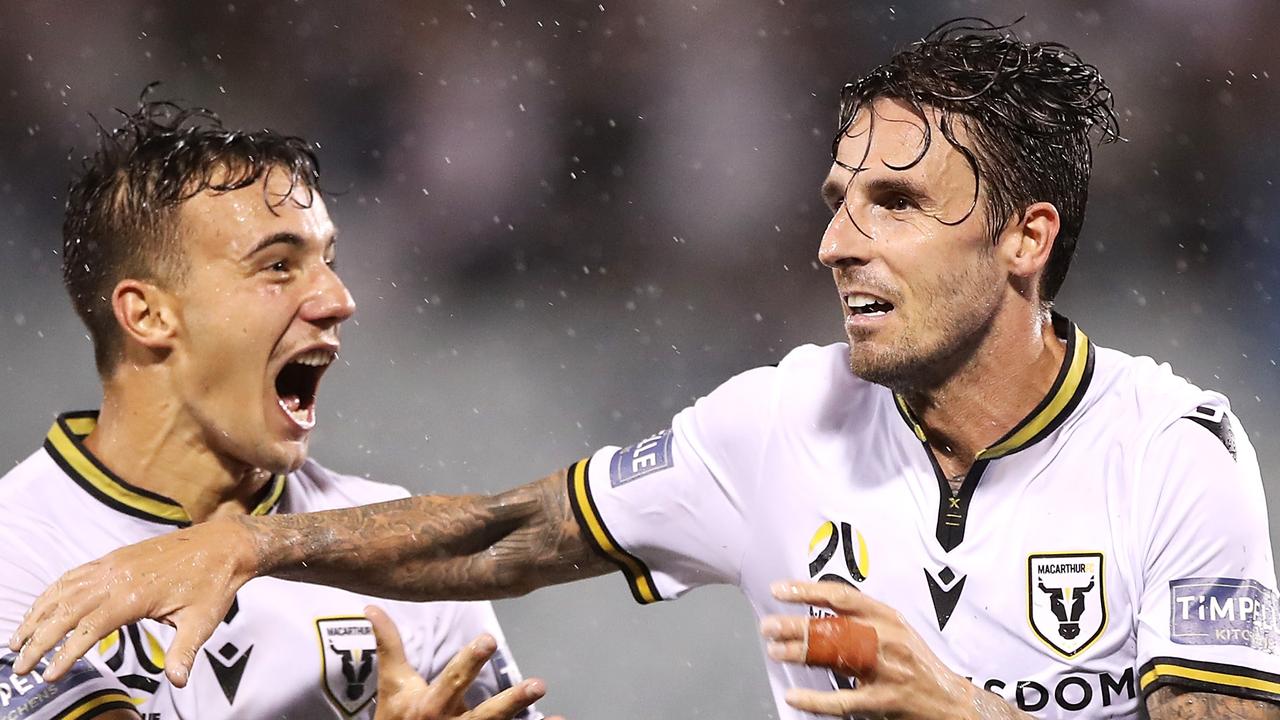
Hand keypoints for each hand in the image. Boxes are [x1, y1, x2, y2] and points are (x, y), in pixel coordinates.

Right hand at [8, 517, 256, 685]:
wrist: (224, 544)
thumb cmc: (214, 583)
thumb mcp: (202, 621)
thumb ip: (184, 651)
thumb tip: (176, 681)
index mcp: (135, 595)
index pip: (89, 629)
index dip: (65, 654)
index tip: (48, 675)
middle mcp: (117, 576)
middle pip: (66, 611)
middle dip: (39, 640)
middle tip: (19, 667)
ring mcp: (113, 564)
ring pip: (64, 591)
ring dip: (38, 615)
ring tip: (18, 640)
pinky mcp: (115, 557)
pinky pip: (75, 575)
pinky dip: (53, 592)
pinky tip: (42, 607)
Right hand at [367, 606, 560, 719]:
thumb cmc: (397, 718)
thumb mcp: (393, 683)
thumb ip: (388, 645)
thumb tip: (372, 607)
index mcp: (431, 707)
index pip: (453, 681)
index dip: (470, 662)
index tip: (489, 639)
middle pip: (486, 716)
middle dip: (511, 702)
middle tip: (538, 684)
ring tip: (551, 707)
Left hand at [760, 581, 1023, 718]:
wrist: (950, 700)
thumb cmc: (917, 663)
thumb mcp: (895, 630)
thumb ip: (862, 619)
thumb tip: (816, 608)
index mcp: (888, 617)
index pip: (842, 597)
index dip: (808, 591)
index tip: (780, 590)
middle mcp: (887, 639)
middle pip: (833, 627)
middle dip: (796, 625)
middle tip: (768, 625)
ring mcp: (885, 671)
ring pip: (835, 657)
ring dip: (800, 653)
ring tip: (774, 651)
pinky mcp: (883, 701)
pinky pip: (842, 700)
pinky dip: (814, 699)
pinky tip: (795, 695)